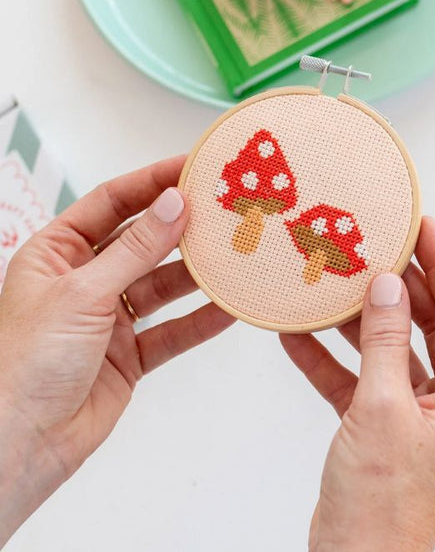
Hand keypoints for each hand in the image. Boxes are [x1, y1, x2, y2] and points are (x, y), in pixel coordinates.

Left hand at [0, 157, 234, 546]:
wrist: (20, 445)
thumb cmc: (25, 364)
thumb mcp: (83, 292)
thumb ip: (136, 248)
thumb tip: (174, 204)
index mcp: (56, 253)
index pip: (112, 202)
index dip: (153, 182)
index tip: (192, 167)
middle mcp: (83, 280)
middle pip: (143, 241)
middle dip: (182, 226)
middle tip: (224, 208)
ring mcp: (107, 318)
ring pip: (163, 285)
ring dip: (197, 273)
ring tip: (235, 254)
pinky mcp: (128, 355)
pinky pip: (172, 330)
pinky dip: (200, 320)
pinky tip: (228, 307)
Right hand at [281, 217, 434, 551]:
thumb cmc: (382, 508)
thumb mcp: (381, 409)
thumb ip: (383, 341)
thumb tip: (386, 285)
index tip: (423, 225)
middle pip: (432, 324)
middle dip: (400, 285)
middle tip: (376, 243)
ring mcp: (421, 415)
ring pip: (395, 348)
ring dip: (363, 319)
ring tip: (338, 278)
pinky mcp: (387, 429)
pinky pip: (364, 380)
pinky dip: (335, 360)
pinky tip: (300, 335)